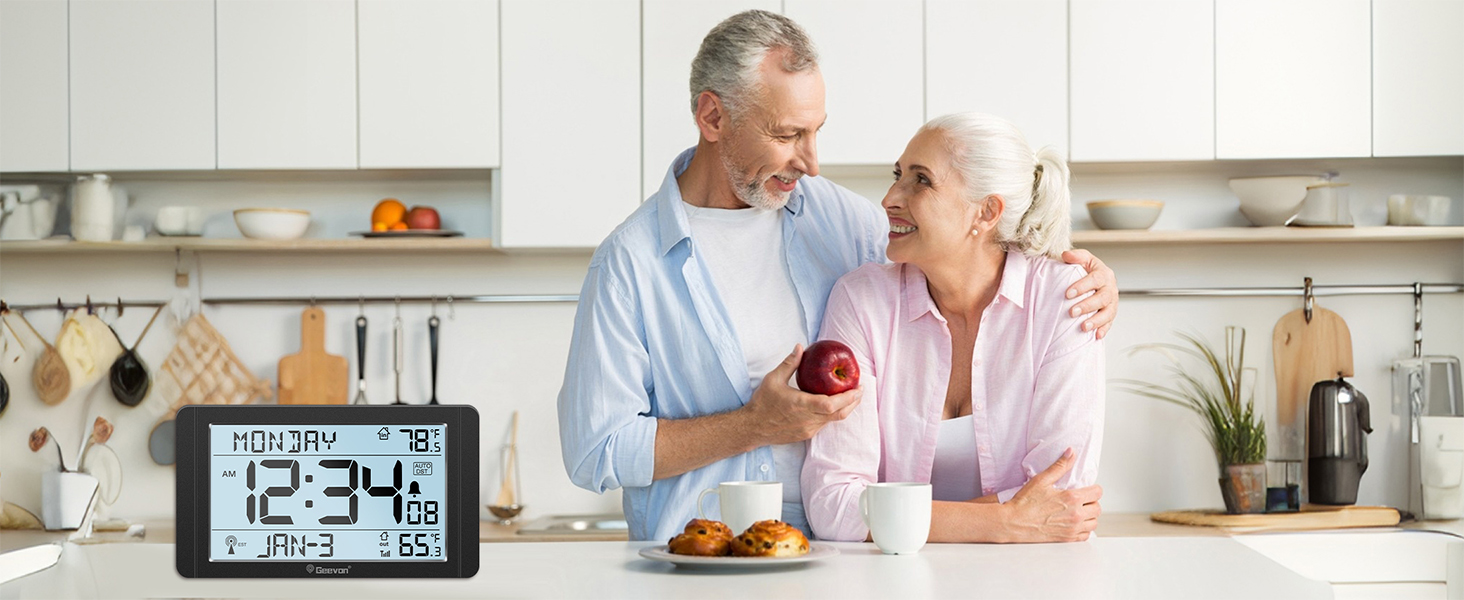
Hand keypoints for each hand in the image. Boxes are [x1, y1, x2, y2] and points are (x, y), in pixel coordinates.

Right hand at [742, 345, 861, 445]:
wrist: (752, 428)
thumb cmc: (762, 402)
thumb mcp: (773, 379)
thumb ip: (789, 363)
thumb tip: (800, 347)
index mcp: (801, 405)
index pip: (831, 404)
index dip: (848, 397)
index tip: (858, 388)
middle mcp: (808, 420)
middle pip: (839, 414)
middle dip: (853, 402)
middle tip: (860, 390)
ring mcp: (808, 430)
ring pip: (833, 420)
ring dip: (844, 408)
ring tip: (851, 396)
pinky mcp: (806, 435)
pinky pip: (824, 424)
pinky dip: (832, 414)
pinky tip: (833, 405)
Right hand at [1000, 449, 1101, 542]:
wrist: (1014, 522)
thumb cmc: (1025, 502)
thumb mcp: (1042, 480)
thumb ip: (1060, 466)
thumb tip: (1071, 453)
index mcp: (1072, 498)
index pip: (1097, 492)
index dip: (1093, 488)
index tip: (1087, 489)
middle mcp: (1075, 515)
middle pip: (1097, 508)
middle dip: (1092, 502)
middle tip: (1082, 500)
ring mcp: (1072, 529)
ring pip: (1094, 523)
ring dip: (1090, 516)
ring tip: (1080, 511)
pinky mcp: (1067, 539)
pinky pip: (1086, 535)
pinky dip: (1084, 529)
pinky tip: (1076, 523)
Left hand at [1061, 249, 1117, 338]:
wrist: (1096, 280)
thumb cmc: (1087, 270)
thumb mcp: (1083, 260)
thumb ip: (1076, 256)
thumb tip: (1065, 255)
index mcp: (1104, 274)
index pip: (1095, 279)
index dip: (1082, 286)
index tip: (1068, 293)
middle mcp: (1110, 288)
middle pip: (1103, 298)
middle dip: (1087, 306)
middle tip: (1072, 312)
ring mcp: (1112, 302)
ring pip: (1108, 312)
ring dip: (1096, 320)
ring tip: (1083, 327)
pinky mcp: (1111, 313)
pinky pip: (1110, 323)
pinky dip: (1104, 329)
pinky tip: (1096, 336)